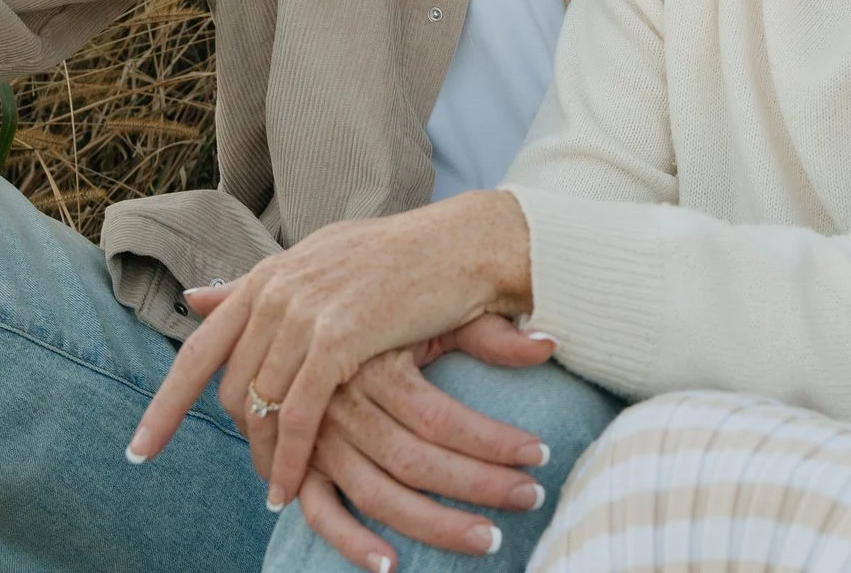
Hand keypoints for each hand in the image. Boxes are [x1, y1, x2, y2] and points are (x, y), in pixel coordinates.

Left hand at [130, 190, 532, 510]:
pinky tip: (290, 488)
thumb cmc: (403, 258)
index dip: (165, 404)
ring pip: (260, 404)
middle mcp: (276, 289)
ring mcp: (304, 311)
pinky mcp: (338, 337)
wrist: (464, 244)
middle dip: (240, 437)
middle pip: (231, 386)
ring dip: (264, 457)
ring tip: (276, 490)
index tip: (139, 450)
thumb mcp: (319, 263)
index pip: (200, 347)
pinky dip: (289, 457)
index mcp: (269, 274)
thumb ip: (257, 288)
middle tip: (261, 474)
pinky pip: (297, 413)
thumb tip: (194, 299)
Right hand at [252, 317, 557, 571]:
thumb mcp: (430, 308)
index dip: (493, 441)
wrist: (305, 303)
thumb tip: (550, 344)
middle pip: (414, 461)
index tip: (540, 453)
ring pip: (376, 494)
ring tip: (488, 539)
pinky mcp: (300, 463)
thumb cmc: (384, 309)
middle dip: (478, 486)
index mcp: (375, 363)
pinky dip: (350, 542)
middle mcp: (344, 404)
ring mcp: (318, 438)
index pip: (440, 417)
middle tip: (530, 498)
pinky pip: (320, 512)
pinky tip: (391, 565)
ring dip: (433, 525)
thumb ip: (486, 331)